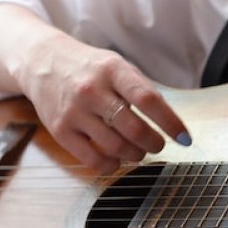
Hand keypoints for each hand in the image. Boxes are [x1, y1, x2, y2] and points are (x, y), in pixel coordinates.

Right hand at [16, 32, 190, 172]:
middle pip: (133, 129)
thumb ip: (143, 91)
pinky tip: (117, 159)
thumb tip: (171, 124)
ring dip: (135, 154)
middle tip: (157, 145)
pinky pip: (91, 159)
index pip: (148, 100)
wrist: (42, 62)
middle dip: (154, 143)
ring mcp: (74, 111)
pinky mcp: (60, 130)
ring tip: (138, 151)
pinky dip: (111, 165)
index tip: (185, 138)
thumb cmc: (91, 69)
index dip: (170, 123)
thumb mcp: (119, 67)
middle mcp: (92, 90)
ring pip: (115, 146)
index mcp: (113, 70)